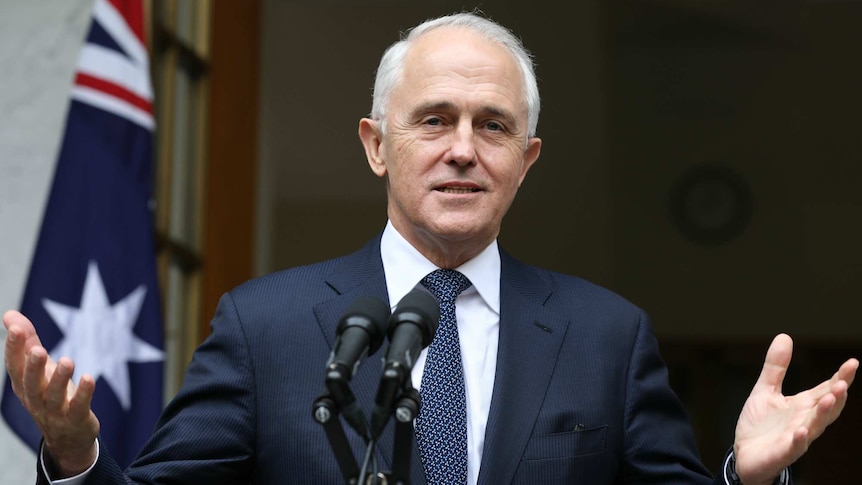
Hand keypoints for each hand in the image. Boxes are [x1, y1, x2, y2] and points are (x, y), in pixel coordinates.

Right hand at [3, 310, 99, 477]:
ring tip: (68, 361)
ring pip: (54, 396)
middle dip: (33, 367)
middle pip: (31, 384)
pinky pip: (79, 407)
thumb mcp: (37, 369)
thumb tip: (9, 314)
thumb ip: (26, 342)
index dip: (14, 349)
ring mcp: (56, 411)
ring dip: (60, 379)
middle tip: (39, 350)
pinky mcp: (76, 419)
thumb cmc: (49, 394)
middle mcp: (36, 399)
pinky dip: (83, 394)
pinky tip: (89, 378)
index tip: (16, 328)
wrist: (67, 436)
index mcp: (24, 385)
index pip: (14, 367)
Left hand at [733, 333, 857, 484]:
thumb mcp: (765, 390)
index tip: (852, 363)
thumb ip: (776, 367)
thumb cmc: (760, 425)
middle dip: (835, 397)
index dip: (840, 378)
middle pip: (826, 408)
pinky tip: (801, 431)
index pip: (825, 390)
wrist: (745, 455)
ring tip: (830, 399)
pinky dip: (798, 439)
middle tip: (842, 383)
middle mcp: (804, 421)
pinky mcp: (783, 452)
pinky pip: (794, 447)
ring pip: (815, 426)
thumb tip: (784, 336)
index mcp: (803, 405)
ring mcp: (796, 438)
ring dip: (823, 414)